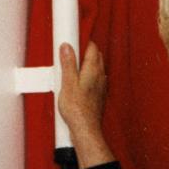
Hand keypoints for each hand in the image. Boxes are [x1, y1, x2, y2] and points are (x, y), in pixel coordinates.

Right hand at [57, 42, 115, 168]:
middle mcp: (100, 76)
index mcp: (93, 70)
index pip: (92, 47)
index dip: (82, 41)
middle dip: (85, 51)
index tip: (72, 39)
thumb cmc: (77, 109)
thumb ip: (68, 64)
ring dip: (87, 64)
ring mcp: (101, 86)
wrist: (86, 129)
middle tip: (70, 52)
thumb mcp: (67, 83)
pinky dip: (87, 76)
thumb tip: (67, 47)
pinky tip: (78, 83)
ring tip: (72, 67)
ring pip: (96, 68)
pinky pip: (95, 80)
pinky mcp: (99, 96)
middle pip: (96, 56)